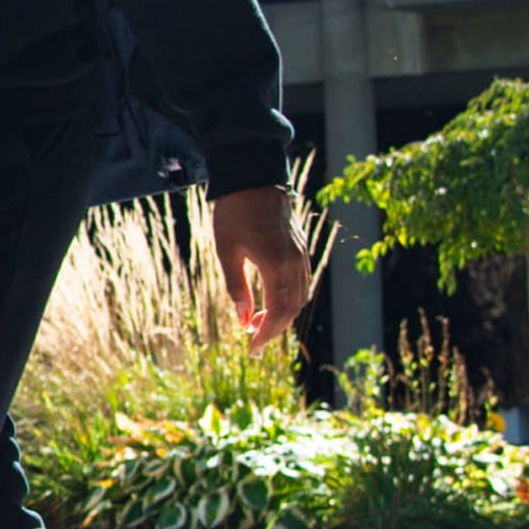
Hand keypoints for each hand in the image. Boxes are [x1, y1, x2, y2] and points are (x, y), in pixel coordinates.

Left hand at [211, 186, 313, 346]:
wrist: (255, 178)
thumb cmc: (234, 213)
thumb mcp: (226, 251)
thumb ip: (236, 287)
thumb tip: (242, 320)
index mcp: (276, 265)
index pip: (278, 312)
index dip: (266, 334)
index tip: (252, 350)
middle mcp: (295, 263)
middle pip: (292, 309)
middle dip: (273, 329)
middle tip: (253, 343)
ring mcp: (302, 256)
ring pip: (299, 298)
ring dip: (281, 315)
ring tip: (255, 323)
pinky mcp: (302, 250)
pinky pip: (302, 283)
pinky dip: (288, 299)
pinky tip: (269, 302)